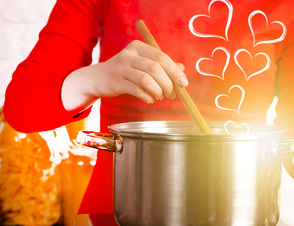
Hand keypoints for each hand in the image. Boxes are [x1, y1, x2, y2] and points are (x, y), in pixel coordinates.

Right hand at [62, 40, 187, 109]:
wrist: (98, 78)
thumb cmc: (126, 71)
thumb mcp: (143, 63)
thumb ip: (162, 65)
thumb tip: (181, 69)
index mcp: (138, 47)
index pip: (162, 57)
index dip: (175, 71)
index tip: (184, 83)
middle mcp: (129, 54)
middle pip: (155, 68)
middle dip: (168, 83)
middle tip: (171, 94)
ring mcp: (121, 68)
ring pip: (147, 80)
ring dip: (158, 91)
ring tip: (160, 97)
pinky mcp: (116, 82)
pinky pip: (137, 90)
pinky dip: (147, 97)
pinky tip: (150, 99)